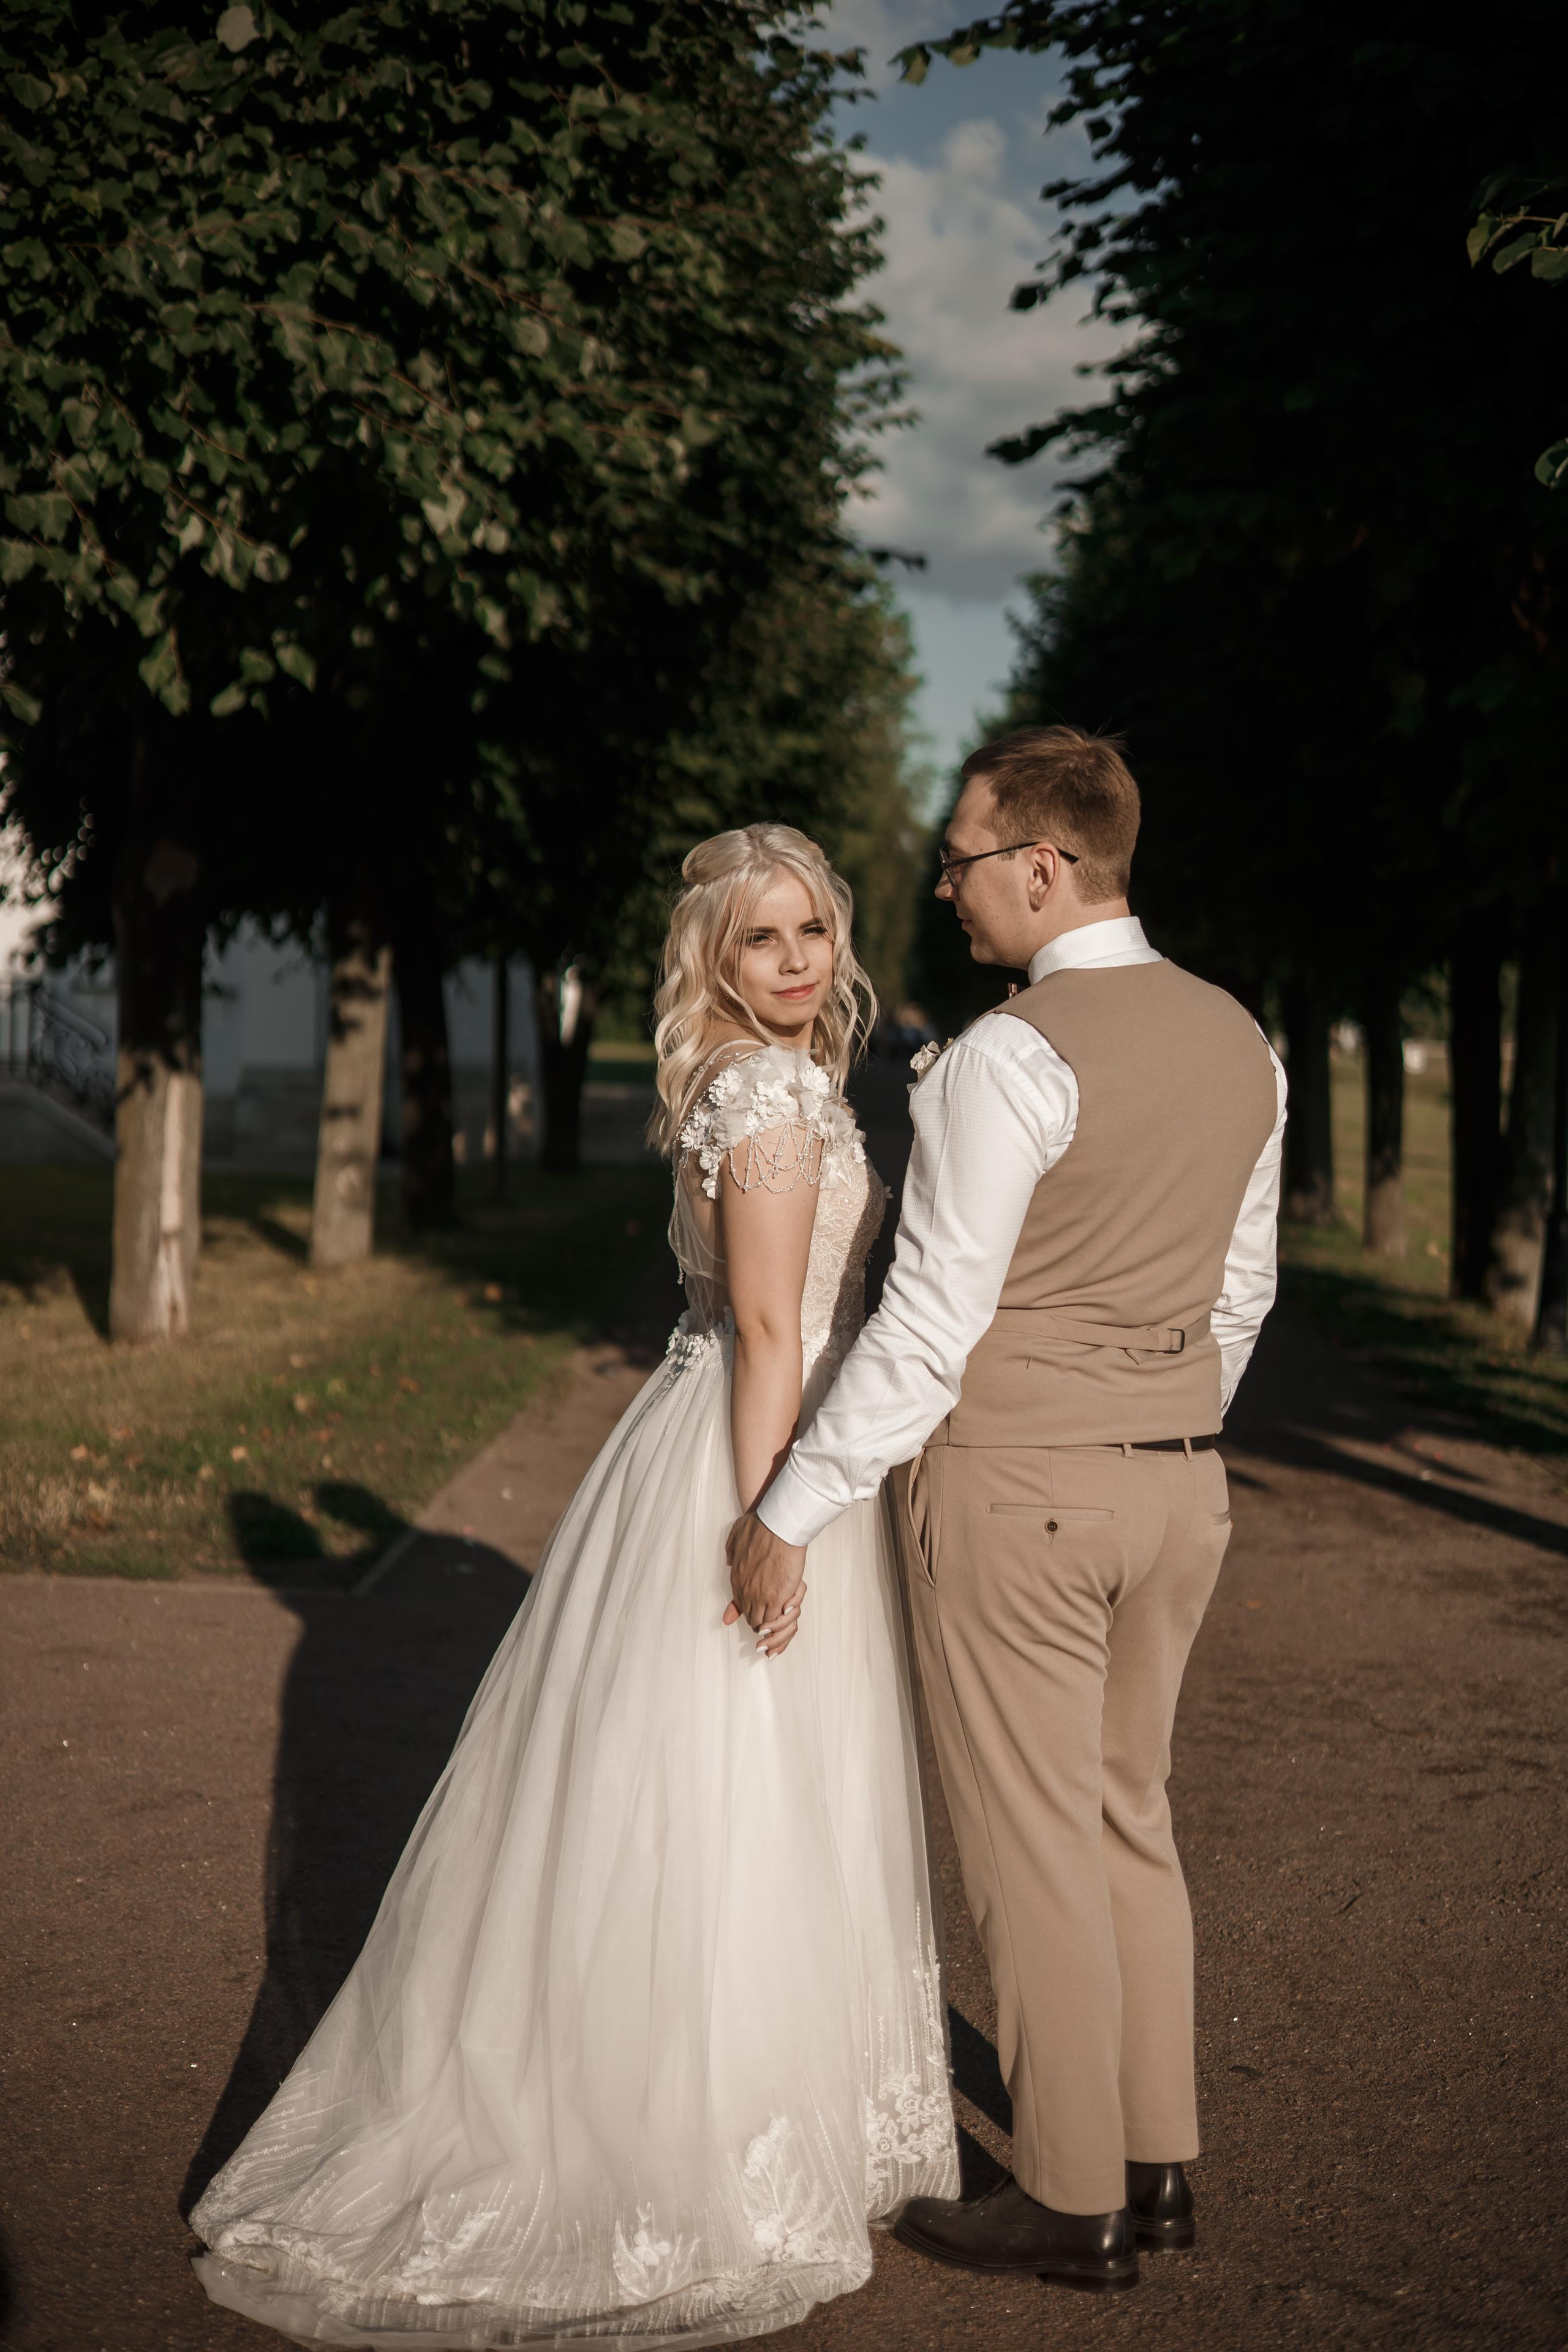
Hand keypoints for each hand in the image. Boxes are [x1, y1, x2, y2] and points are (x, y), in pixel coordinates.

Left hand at [725, 1510, 807, 1657]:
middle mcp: (746, 1592)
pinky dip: (782, 1621)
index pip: (741, 1605)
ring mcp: (761, 1597)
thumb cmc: (760, 1526)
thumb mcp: (736, 1534)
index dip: (751, 1611)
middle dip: (761, 1623)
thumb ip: (731, 1550)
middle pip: (751, 1619)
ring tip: (781, 1621)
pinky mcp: (777, 1600)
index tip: (760, 1613)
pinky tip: (788, 1613)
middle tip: (772, 1622)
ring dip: (773, 1625)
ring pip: (763, 1624)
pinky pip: (776, 1621)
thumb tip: (729, 1561)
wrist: (777, 1527)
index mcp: (736, 1579)